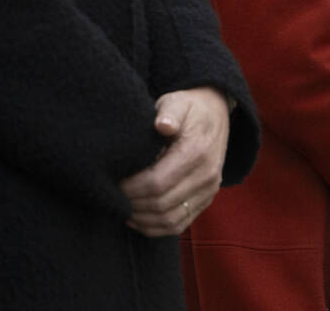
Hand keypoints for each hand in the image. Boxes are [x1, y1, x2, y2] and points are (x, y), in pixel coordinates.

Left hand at [120, 87, 231, 235]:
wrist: (215, 115)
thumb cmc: (188, 108)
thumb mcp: (178, 101)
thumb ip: (169, 112)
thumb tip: (163, 124)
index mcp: (197, 152)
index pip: (157, 182)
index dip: (132, 187)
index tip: (115, 182)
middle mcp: (207, 175)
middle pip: (161, 204)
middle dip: (133, 204)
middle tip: (114, 197)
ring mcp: (209, 191)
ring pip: (170, 220)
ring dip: (142, 220)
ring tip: (122, 209)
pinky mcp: (207, 200)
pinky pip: (179, 224)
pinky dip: (156, 228)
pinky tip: (137, 219)